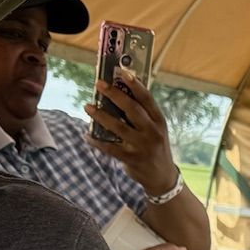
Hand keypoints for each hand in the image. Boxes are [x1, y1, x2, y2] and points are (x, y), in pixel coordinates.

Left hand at [86, 68, 179, 196]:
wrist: (162, 176)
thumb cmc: (155, 147)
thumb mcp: (156, 129)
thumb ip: (143, 115)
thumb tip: (119, 95)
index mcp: (159, 121)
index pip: (147, 99)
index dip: (135, 84)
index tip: (122, 72)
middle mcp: (152, 132)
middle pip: (132, 109)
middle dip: (114, 94)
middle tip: (99, 84)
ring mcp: (142, 146)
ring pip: (118, 127)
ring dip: (100, 116)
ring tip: (88, 106)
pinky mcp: (131, 159)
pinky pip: (110, 148)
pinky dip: (96, 141)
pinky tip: (87, 135)